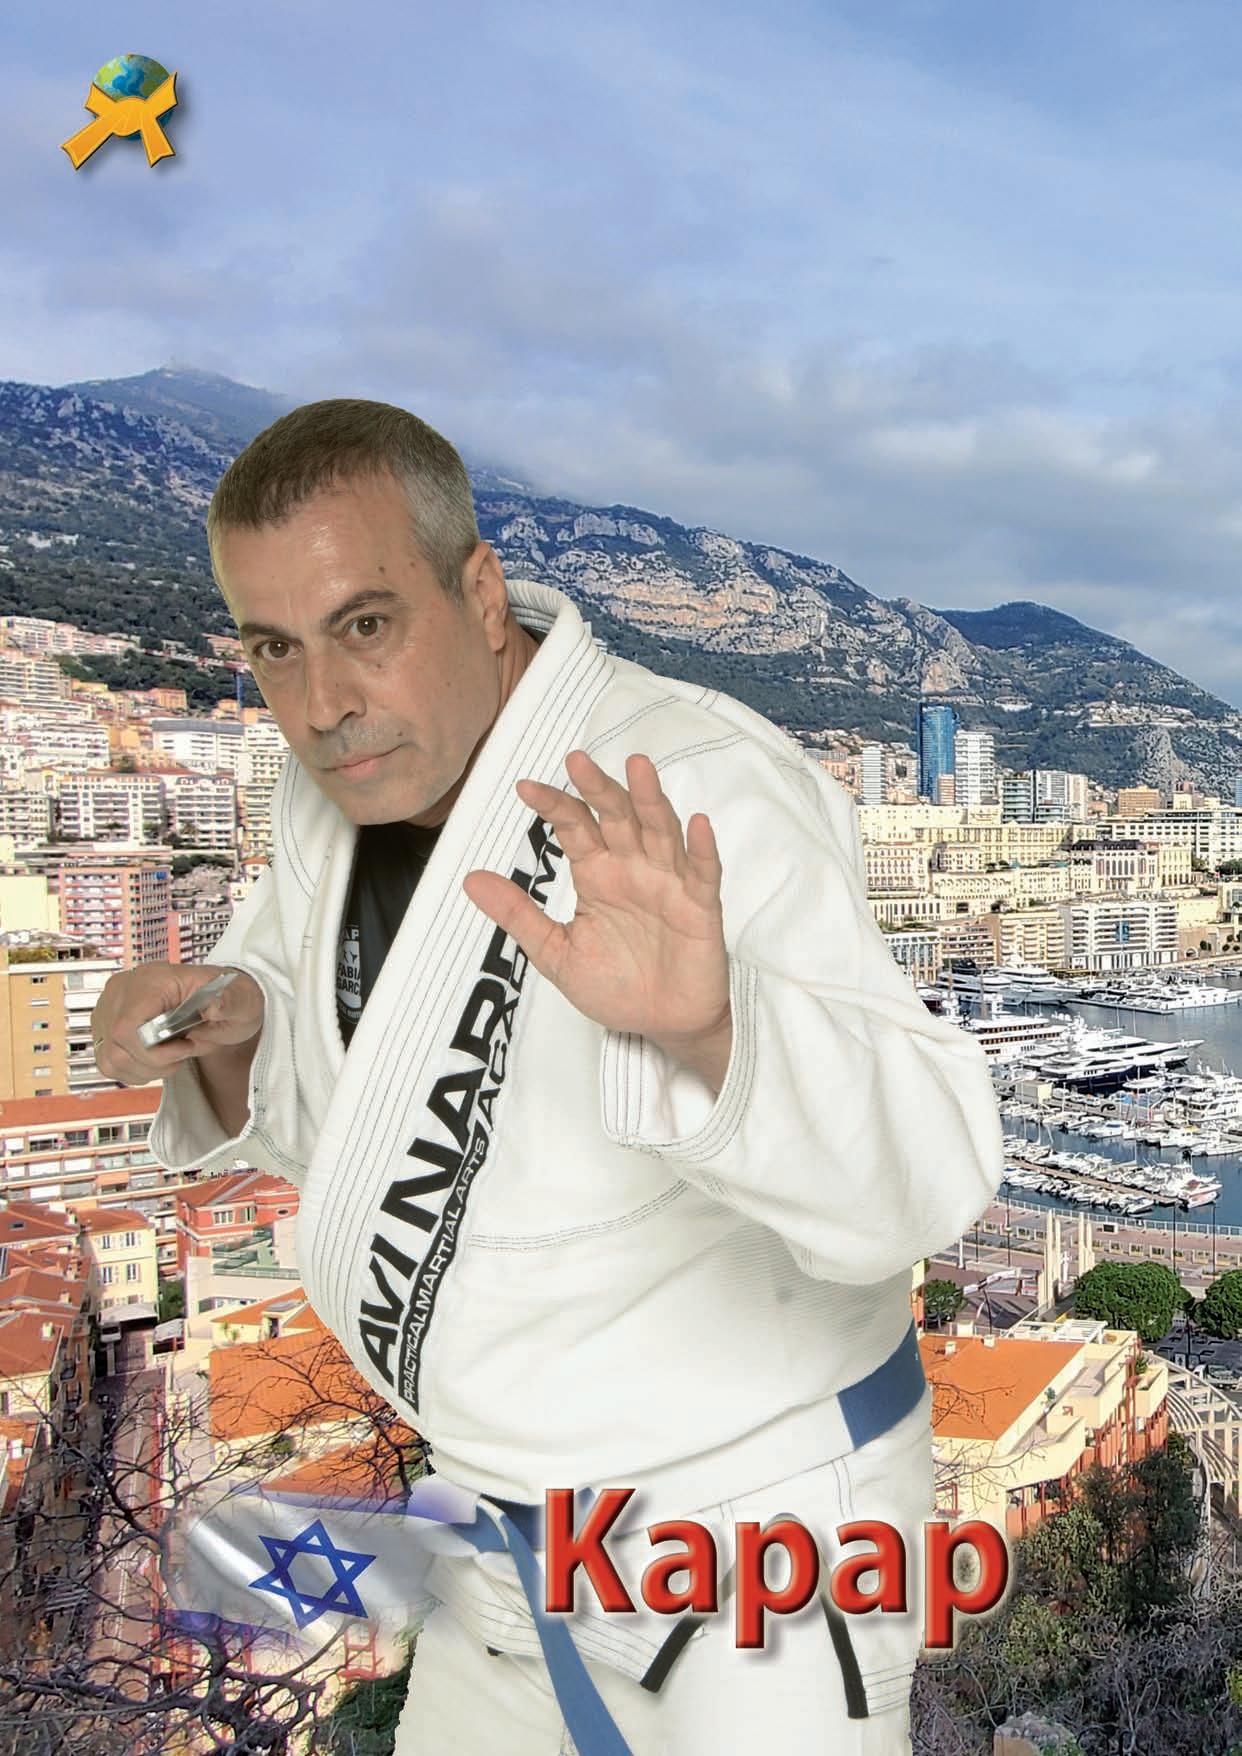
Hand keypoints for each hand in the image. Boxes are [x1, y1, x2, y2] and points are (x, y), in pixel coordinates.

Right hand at [92, 963, 264, 1087]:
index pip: (128, 1026)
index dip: (153, 1050)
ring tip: (173, 1053)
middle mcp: (124, 990)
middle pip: (117, 1045)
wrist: (223, 998)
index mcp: (153, 979)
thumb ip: (230, 1001)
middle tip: (185, 1050)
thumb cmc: (228, 997)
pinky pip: (108, 1061)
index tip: (185, 1047)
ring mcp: (111, 1008)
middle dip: (154, 1061)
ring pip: (110, 1058)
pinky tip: (157, 1058)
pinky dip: (134, 1069)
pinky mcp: (107, 1026)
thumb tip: (215, 1006)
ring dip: (145, 1068)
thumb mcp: (241, 998)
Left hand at [461, 749, 729, 1043]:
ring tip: (638, 767)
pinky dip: (702, 849)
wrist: (660, 1026)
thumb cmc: (614, 986)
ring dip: (650, 800)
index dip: (554, 805)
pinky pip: (703, 874)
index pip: (575, 827)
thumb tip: (469, 879)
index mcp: (597, 874)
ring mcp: (668, 883)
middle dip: (598, 788)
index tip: (524, 788)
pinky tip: (698, 824)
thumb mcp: (555, 953)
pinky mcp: (700, 908)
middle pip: (617, 816)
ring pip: (660, 831)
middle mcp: (632, 868)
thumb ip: (518, 915)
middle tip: (577, 760)